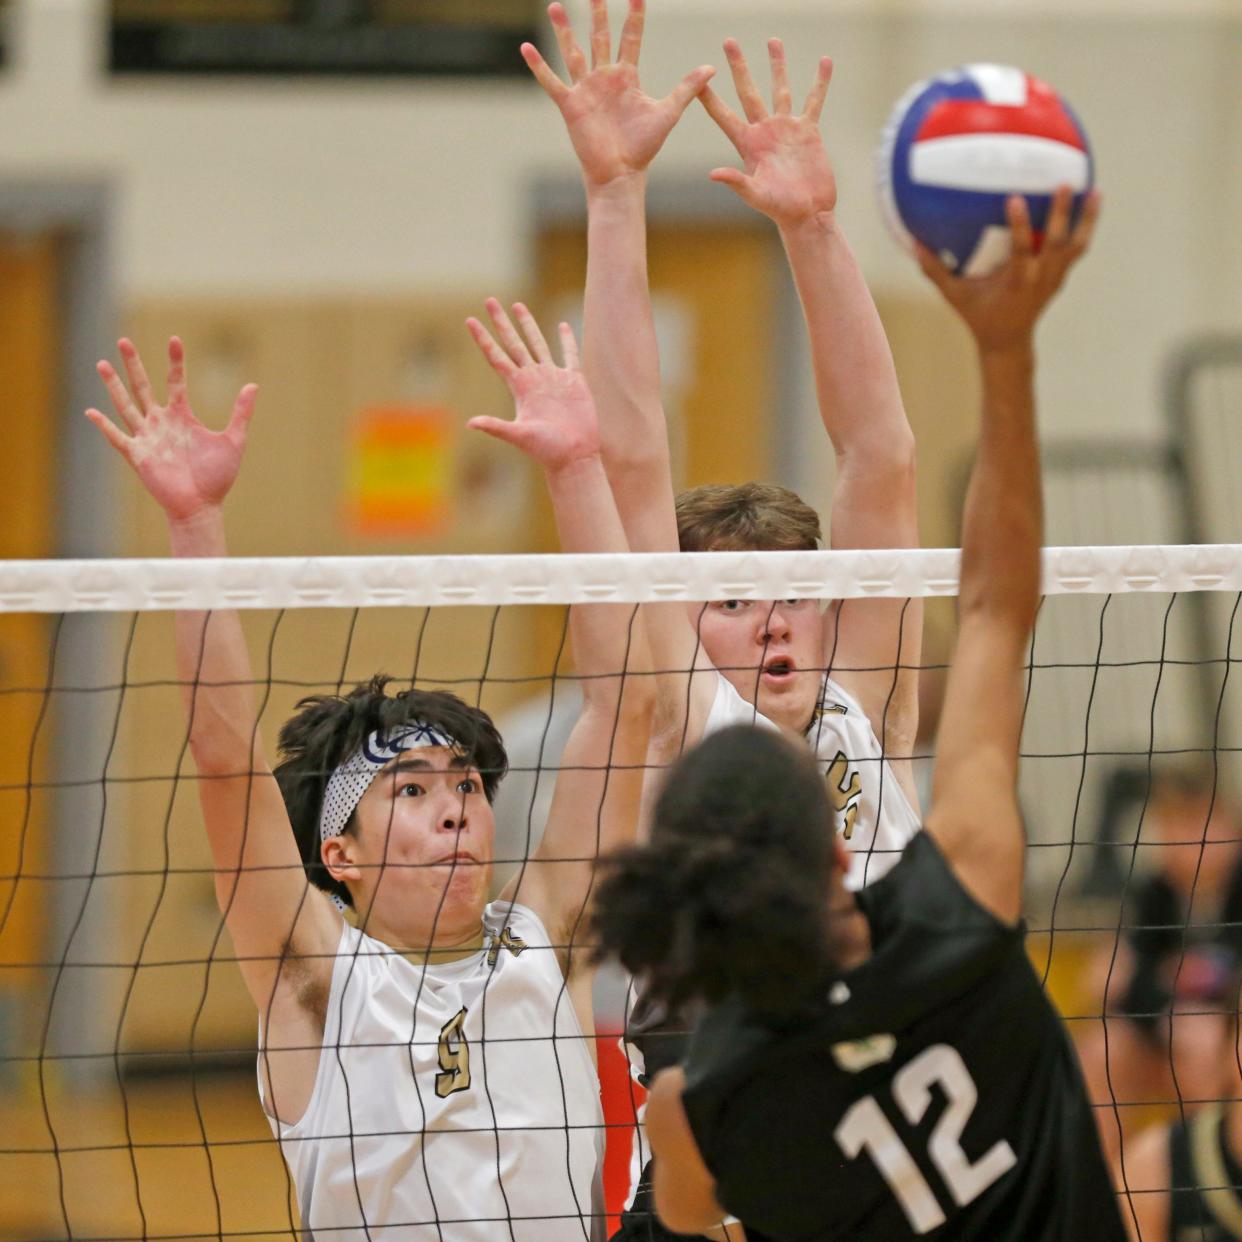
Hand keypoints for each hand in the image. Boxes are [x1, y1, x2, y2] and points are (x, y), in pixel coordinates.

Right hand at [85, 337, 255, 522]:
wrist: (202, 506)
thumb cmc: (217, 477)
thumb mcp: (234, 440)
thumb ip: (241, 413)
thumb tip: (253, 385)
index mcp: (182, 417)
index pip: (175, 382)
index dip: (175, 361)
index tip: (175, 339)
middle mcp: (161, 423)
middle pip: (144, 387)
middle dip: (133, 364)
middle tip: (123, 340)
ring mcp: (147, 438)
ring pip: (126, 406)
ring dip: (114, 386)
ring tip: (101, 364)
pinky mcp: (138, 455)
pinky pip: (118, 438)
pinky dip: (105, 426)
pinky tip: (92, 411)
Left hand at [466, 301, 600, 469]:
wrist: (574, 456)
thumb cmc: (546, 450)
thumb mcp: (519, 436)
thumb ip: (496, 427)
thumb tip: (471, 424)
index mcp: (520, 387)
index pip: (497, 357)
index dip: (483, 338)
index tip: (470, 320)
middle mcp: (534, 379)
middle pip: (514, 343)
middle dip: (501, 322)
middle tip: (489, 300)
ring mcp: (553, 379)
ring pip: (538, 344)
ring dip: (528, 325)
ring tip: (518, 306)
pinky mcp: (574, 382)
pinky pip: (569, 355)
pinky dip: (567, 340)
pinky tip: (563, 326)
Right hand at [523, 0, 713, 188]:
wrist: (621, 173)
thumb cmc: (643, 147)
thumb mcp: (668, 113)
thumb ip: (686, 89)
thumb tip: (711, 68)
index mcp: (626, 77)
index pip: (630, 38)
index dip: (634, 16)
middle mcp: (604, 78)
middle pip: (600, 37)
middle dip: (597, 13)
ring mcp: (586, 90)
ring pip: (573, 52)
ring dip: (564, 29)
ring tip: (555, 5)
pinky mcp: (571, 105)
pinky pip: (552, 81)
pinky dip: (539, 66)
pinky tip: (526, 47)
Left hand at [698, 38, 835, 227]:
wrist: (807, 213)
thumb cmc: (779, 209)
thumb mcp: (755, 195)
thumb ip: (736, 182)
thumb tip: (712, 174)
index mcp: (748, 144)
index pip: (724, 116)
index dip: (710, 98)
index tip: (698, 78)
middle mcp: (764, 131)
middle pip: (748, 91)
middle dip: (739, 66)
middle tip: (729, 41)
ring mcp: (786, 129)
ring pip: (780, 89)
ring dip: (777, 65)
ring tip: (773, 40)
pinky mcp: (808, 131)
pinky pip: (814, 101)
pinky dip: (820, 82)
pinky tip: (824, 62)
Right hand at [916, 188, 1101, 352]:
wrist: (1008, 342)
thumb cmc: (978, 316)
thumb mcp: (954, 297)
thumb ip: (936, 271)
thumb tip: (914, 244)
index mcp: (1016, 283)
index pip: (1020, 251)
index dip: (1019, 225)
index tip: (1015, 198)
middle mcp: (1040, 279)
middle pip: (1056, 244)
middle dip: (1060, 215)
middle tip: (1063, 184)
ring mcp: (1054, 278)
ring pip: (1076, 245)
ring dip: (1086, 218)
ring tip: (1094, 189)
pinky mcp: (1061, 276)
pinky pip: (1077, 248)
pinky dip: (1086, 226)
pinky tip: (1092, 201)